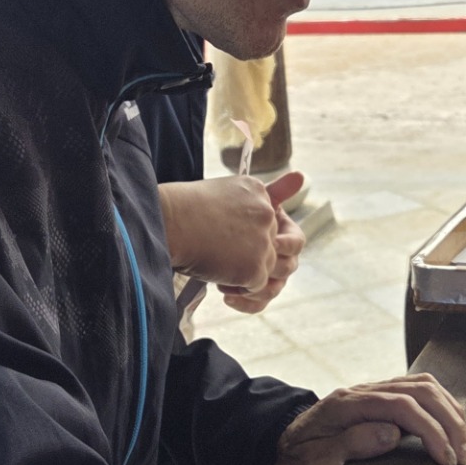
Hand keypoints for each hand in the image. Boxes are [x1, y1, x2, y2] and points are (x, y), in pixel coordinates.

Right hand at [158, 172, 303, 304]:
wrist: (166, 224)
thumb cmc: (183, 210)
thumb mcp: (225, 192)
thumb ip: (263, 194)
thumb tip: (299, 176)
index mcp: (258, 191)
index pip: (272, 220)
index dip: (255, 235)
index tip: (231, 236)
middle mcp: (267, 214)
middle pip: (275, 247)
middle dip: (254, 257)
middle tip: (224, 253)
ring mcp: (264, 241)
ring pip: (269, 269)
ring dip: (247, 273)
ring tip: (219, 264)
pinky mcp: (256, 267)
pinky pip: (256, 287)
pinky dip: (238, 288)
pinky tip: (218, 276)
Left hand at [275, 373, 465, 464]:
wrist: (279, 451)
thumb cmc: (297, 461)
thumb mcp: (315, 462)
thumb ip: (351, 445)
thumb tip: (392, 433)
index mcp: (346, 404)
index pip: (402, 405)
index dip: (430, 430)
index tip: (445, 458)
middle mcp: (363, 391)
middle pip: (419, 390)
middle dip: (448, 421)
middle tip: (461, 456)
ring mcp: (373, 391)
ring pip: (423, 386)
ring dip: (448, 412)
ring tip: (461, 444)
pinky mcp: (380, 399)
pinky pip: (418, 391)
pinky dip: (441, 406)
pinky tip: (449, 427)